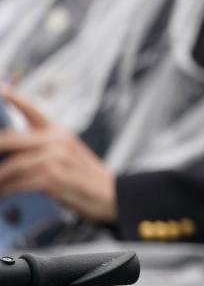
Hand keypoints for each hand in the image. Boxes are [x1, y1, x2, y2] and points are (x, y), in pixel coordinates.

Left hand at [0, 89, 116, 222]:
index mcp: (59, 132)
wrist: (111, 194)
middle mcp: (57, 140)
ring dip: (0, 178)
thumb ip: (41, 151)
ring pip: (13, 165)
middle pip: (11, 140)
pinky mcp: (56, 176)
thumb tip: (7, 157)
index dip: (15, 99)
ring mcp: (57, 157)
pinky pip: (22, 182)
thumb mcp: (67, 156)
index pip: (32, 111)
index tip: (2, 91)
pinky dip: (9, 190)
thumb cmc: (85, 178)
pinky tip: (4, 194)